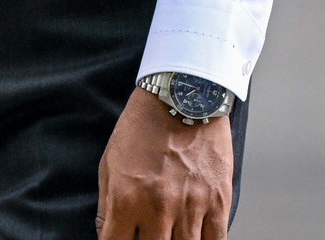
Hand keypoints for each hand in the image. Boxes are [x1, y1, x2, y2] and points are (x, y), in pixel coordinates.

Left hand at [96, 90, 232, 239]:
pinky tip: (194, 239)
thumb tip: (106, 235)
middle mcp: (159, 208)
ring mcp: (191, 207)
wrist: (181, 98)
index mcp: (127, 198)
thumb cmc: (141, 129)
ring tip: (169, 234)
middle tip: (146, 235)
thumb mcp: (109, 163)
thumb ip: (107, 206)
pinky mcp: (218, 203)